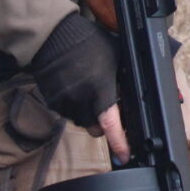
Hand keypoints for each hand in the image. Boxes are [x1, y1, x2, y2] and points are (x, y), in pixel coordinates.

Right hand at [30, 13, 125, 161]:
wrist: (55, 36)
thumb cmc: (91, 42)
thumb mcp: (117, 57)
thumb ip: (125, 79)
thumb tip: (137, 95)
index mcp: (99, 88)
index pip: (110, 122)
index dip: (119, 141)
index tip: (124, 154)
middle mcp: (80, 99)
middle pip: (95, 128)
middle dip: (104, 124)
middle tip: (111, 109)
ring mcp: (63, 102)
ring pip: (81, 122)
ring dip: (89, 114)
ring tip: (93, 91)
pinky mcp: (52, 102)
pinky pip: (67, 114)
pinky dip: (75, 107)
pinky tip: (79, 89)